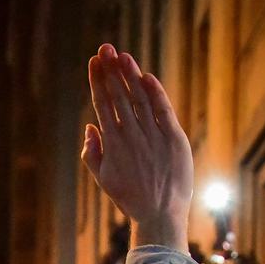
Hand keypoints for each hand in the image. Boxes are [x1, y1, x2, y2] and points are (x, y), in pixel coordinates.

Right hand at [82, 44, 192, 251]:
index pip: (103, 104)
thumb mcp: (104, 179)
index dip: (98, 81)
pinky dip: (155, 92)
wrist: (160, 215)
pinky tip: (146, 76)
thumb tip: (89, 127)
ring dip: (130, 75)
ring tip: (122, 56)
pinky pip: (163, 110)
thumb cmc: (131, 198)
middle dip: (111, 70)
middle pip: (119, 96)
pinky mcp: (174, 139)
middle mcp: (131, 136)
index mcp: (112, 144)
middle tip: (105, 49)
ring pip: (139, 98)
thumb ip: (92, 153)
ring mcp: (153, 136)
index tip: (93, 62)